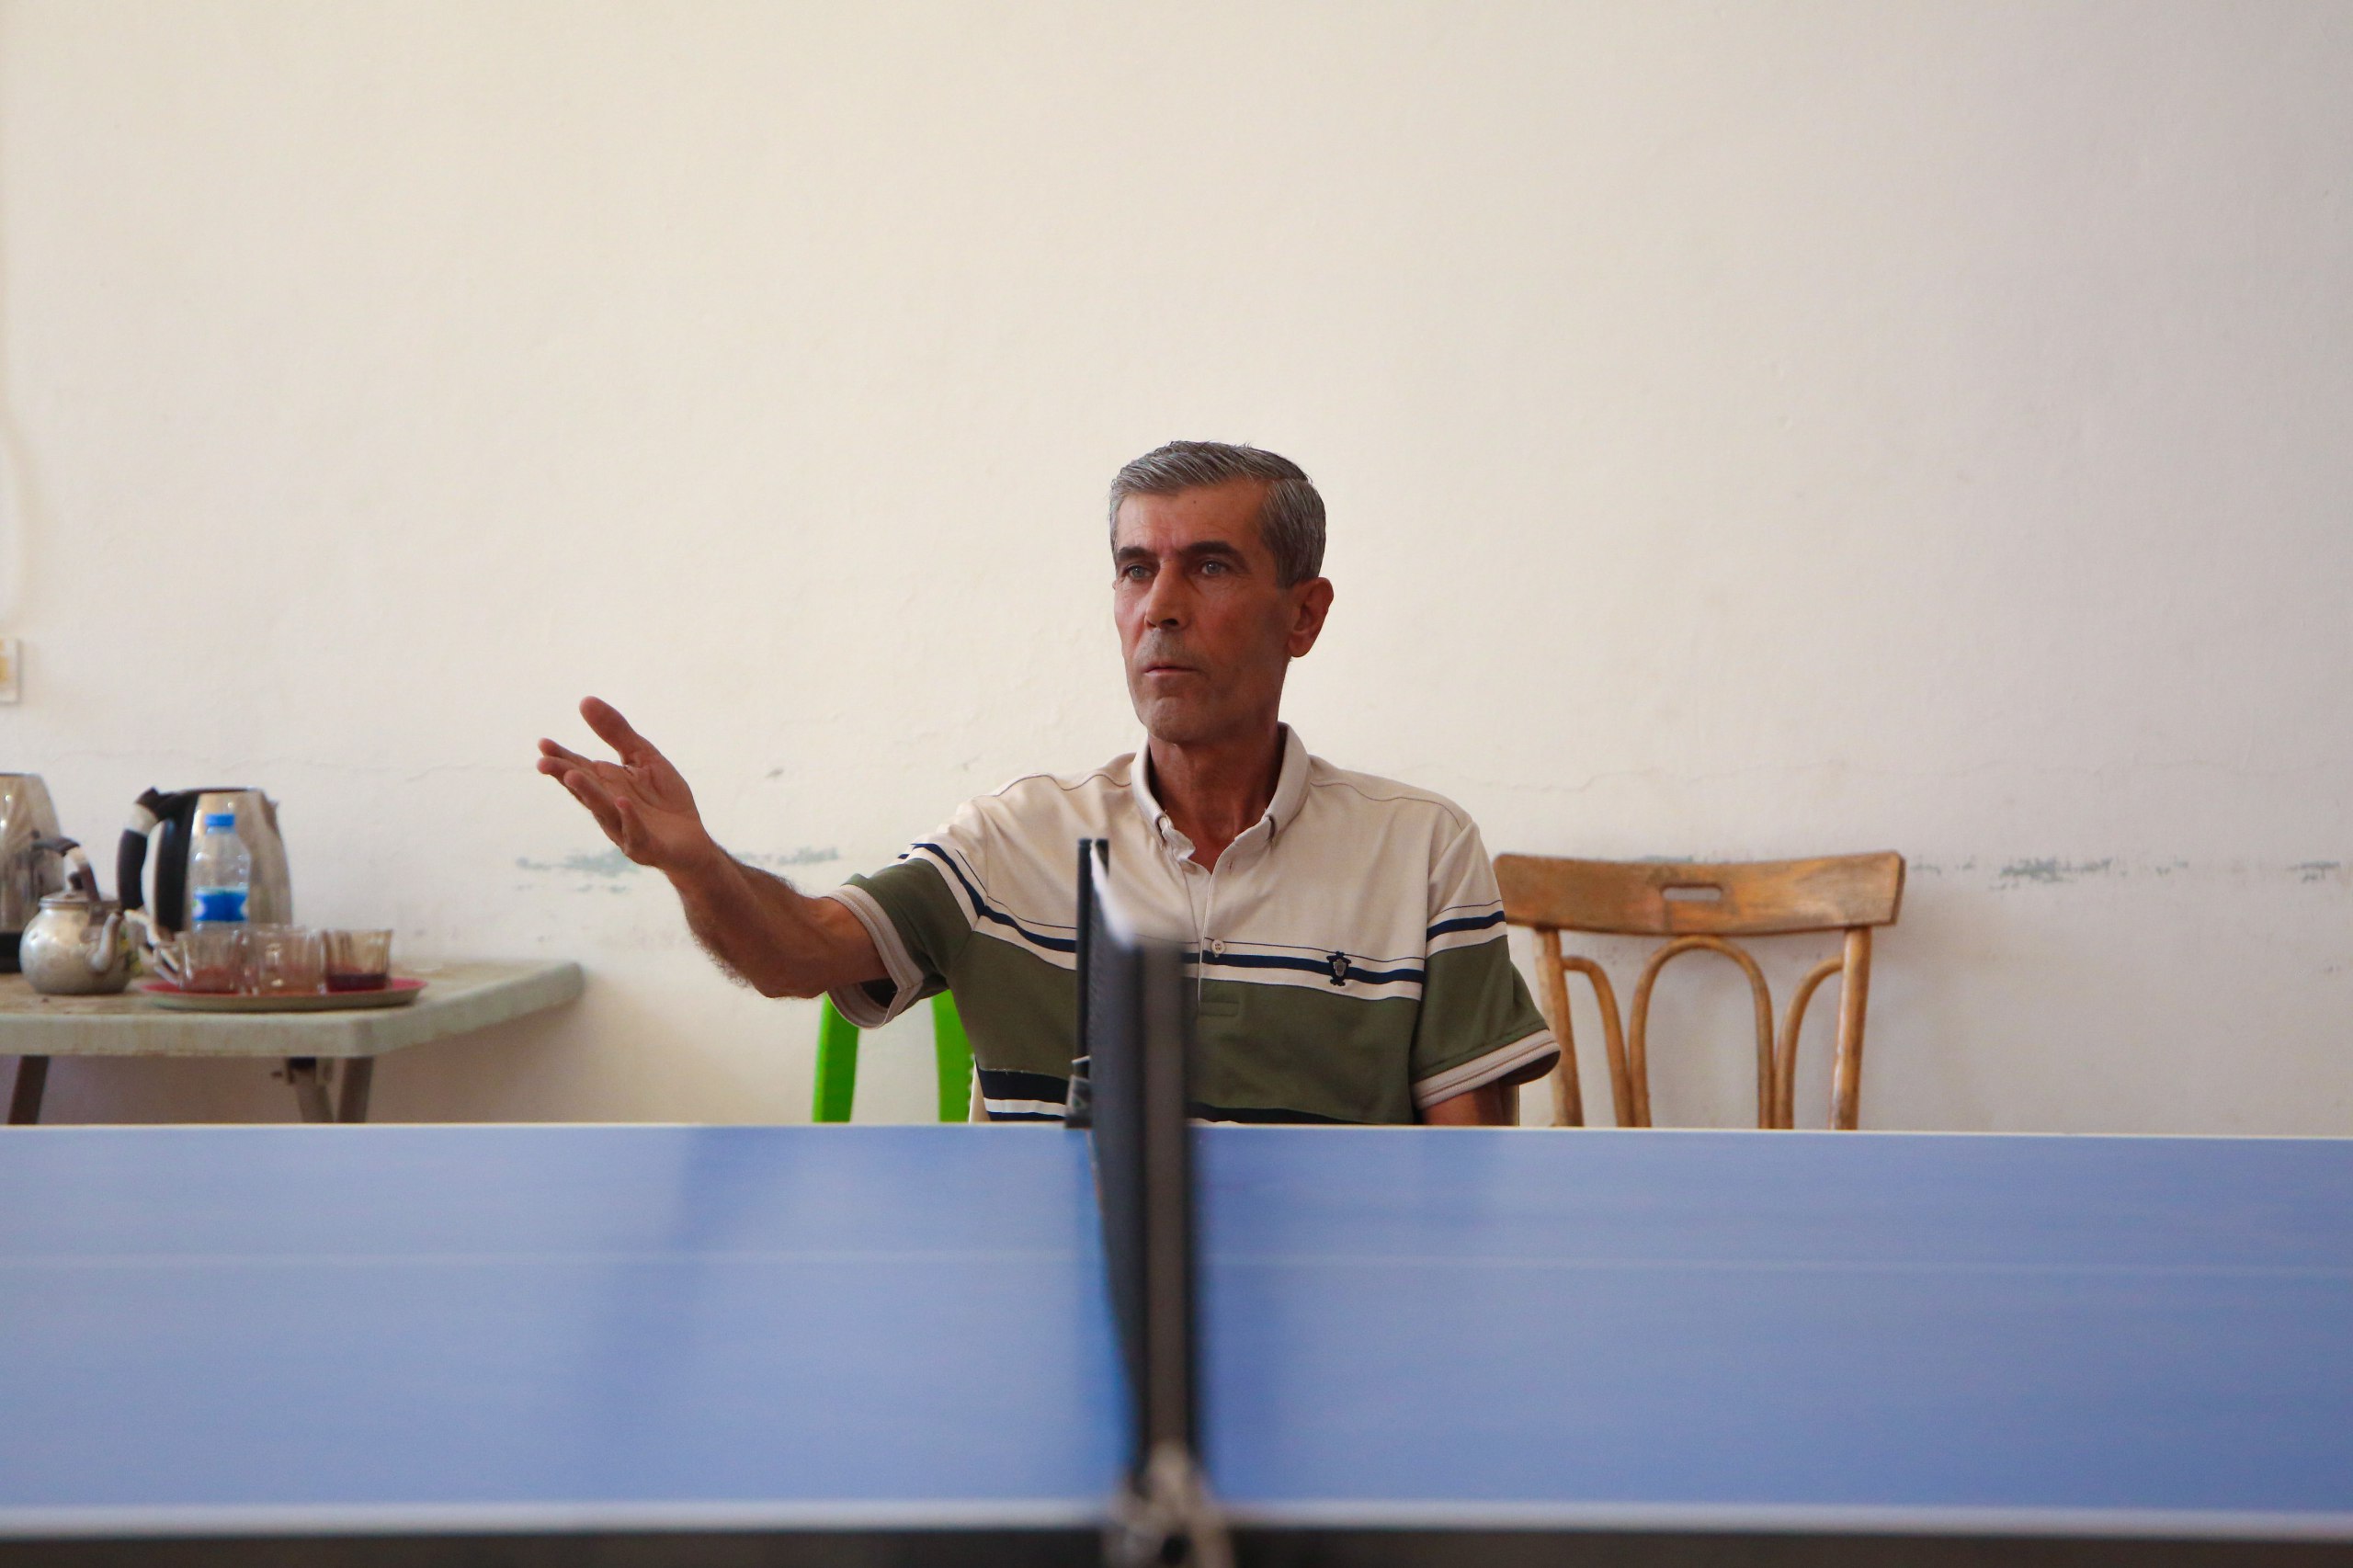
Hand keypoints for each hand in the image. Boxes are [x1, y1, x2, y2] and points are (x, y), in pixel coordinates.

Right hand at [536, 698, 719, 876]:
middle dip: (565, 776)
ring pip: (604, 811)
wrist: (693, 841)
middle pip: (584, 790)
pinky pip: (635, 831)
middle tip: (544, 763)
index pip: (578, 769)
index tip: (543, 743)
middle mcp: (608, 807)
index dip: (561, 758)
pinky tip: (623, 801)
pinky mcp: (645, 846)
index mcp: (606, 785)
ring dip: (588, 794)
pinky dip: (629, 817)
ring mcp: (624, 829)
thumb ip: (617, 732)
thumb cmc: (664, 799)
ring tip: (573, 777)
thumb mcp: (643, 757)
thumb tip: (585, 701)